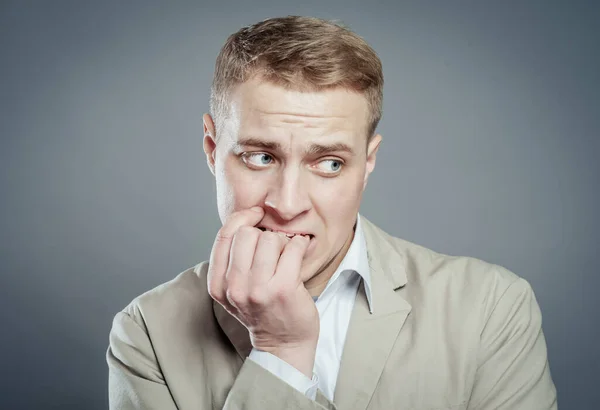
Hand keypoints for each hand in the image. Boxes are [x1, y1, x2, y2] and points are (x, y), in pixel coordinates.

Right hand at [207, 207, 318, 376]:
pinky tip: (298, 254)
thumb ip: (234, 259)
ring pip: (269, 239)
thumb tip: (247, 217)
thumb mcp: (236, 289)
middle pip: (247, 234)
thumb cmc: (263, 310)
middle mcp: (235, 287)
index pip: (225, 235)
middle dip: (264, 234)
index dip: (242, 217)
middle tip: (274, 249)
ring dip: (282, 242)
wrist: (283, 344)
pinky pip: (292, 247)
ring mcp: (259, 289)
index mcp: (219, 285)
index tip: (256, 215)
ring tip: (286, 256)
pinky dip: (299, 244)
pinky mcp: (283, 289)